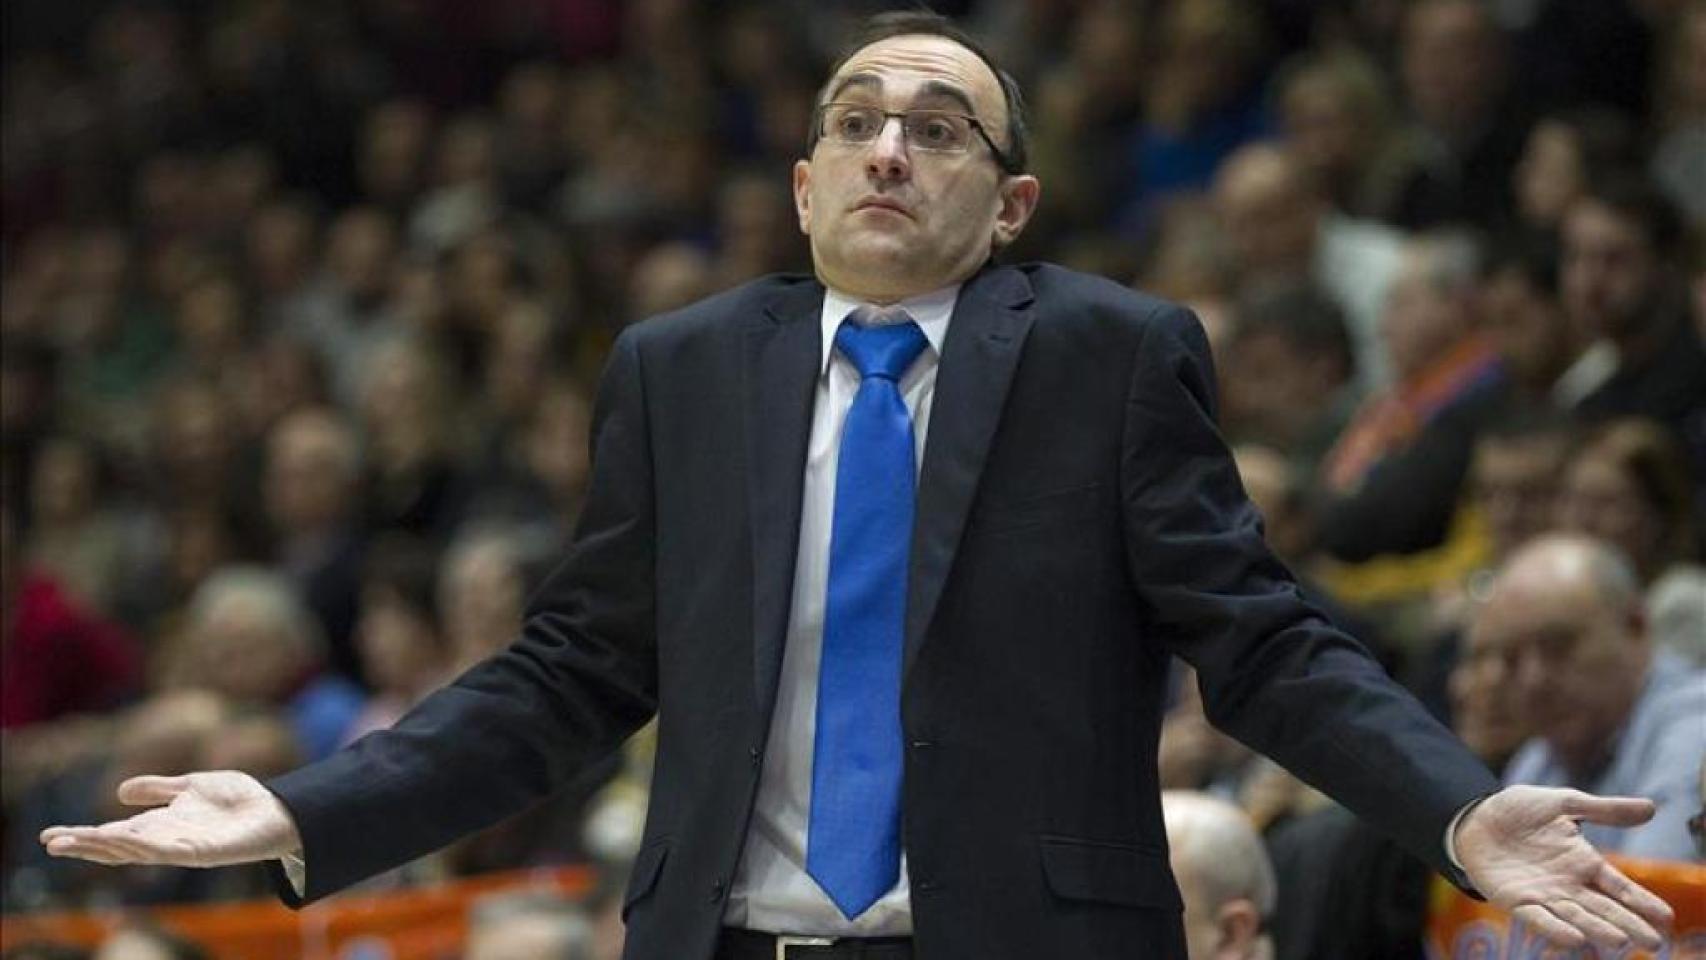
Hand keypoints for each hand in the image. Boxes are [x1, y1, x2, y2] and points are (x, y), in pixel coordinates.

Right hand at [40, 771, 301, 867]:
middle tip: (51, 843)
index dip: (85, 834)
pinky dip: (143, 846)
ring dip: (105, 845)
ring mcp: (182, 847)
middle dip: (85, 845)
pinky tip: (124, 839)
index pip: (115, 832)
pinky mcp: (202, 852)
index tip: (51, 836)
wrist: (277, 808)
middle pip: (117, 846)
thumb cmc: (238, 799)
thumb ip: (159, 789)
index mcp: (161, 823)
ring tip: (75, 841)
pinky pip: (167, 851)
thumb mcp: (191, 786)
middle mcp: (167, 838)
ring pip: (135, 851)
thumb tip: (119, 792)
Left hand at [1455, 785, 1675, 951]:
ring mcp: (1543, 894)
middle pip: (1604, 908)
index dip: (1642, 902)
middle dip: (1628, 924)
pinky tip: (1572, 939)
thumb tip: (1652, 808)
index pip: (1620, 887)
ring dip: (1596, 929)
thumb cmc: (1521, 811)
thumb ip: (1604, 810)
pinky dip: (1554, 929)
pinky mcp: (1514, 899)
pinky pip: (1537, 918)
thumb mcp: (1564, 802)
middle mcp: (1568, 885)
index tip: (1666, 918)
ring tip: (1619, 941)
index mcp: (1584, 863)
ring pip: (1575, 917)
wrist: (1474, 817)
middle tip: (1652, 942)